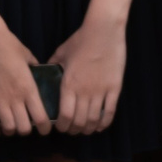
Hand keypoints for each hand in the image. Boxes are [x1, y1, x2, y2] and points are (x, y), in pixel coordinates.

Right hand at [0, 20, 50, 135]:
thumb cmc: (9, 45)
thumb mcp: (29, 57)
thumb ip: (35, 69)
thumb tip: (40, 73)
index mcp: (29, 89)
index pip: (41, 119)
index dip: (45, 129)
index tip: (45, 129)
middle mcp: (15, 98)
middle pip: (24, 128)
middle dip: (26, 131)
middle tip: (26, 126)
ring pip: (7, 128)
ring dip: (10, 131)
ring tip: (11, 127)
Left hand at [49, 8, 125, 133]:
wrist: (103, 31)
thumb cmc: (81, 40)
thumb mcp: (61, 52)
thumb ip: (53, 65)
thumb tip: (46, 70)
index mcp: (69, 84)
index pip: (64, 115)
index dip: (62, 126)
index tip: (60, 127)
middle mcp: (84, 91)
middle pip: (79, 121)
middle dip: (74, 130)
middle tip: (72, 130)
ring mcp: (101, 91)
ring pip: (94, 120)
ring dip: (89, 129)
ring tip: (86, 130)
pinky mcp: (114, 89)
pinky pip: (110, 112)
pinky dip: (105, 123)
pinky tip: (100, 126)